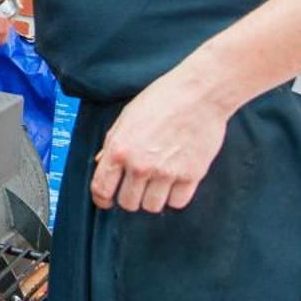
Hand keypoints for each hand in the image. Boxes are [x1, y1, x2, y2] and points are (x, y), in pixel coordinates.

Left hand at [90, 69, 230, 211]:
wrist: (199, 93)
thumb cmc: (163, 99)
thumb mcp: (127, 117)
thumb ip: (113, 143)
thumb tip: (102, 163)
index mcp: (120, 149)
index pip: (101, 189)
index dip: (101, 199)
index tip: (107, 201)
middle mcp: (140, 165)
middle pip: (128, 203)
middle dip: (130, 197)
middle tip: (137, 186)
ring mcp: (166, 173)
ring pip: (152, 206)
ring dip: (152, 198)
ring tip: (157, 183)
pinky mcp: (191, 175)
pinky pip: (177, 203)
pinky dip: (175, 197)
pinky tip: (174, 183)